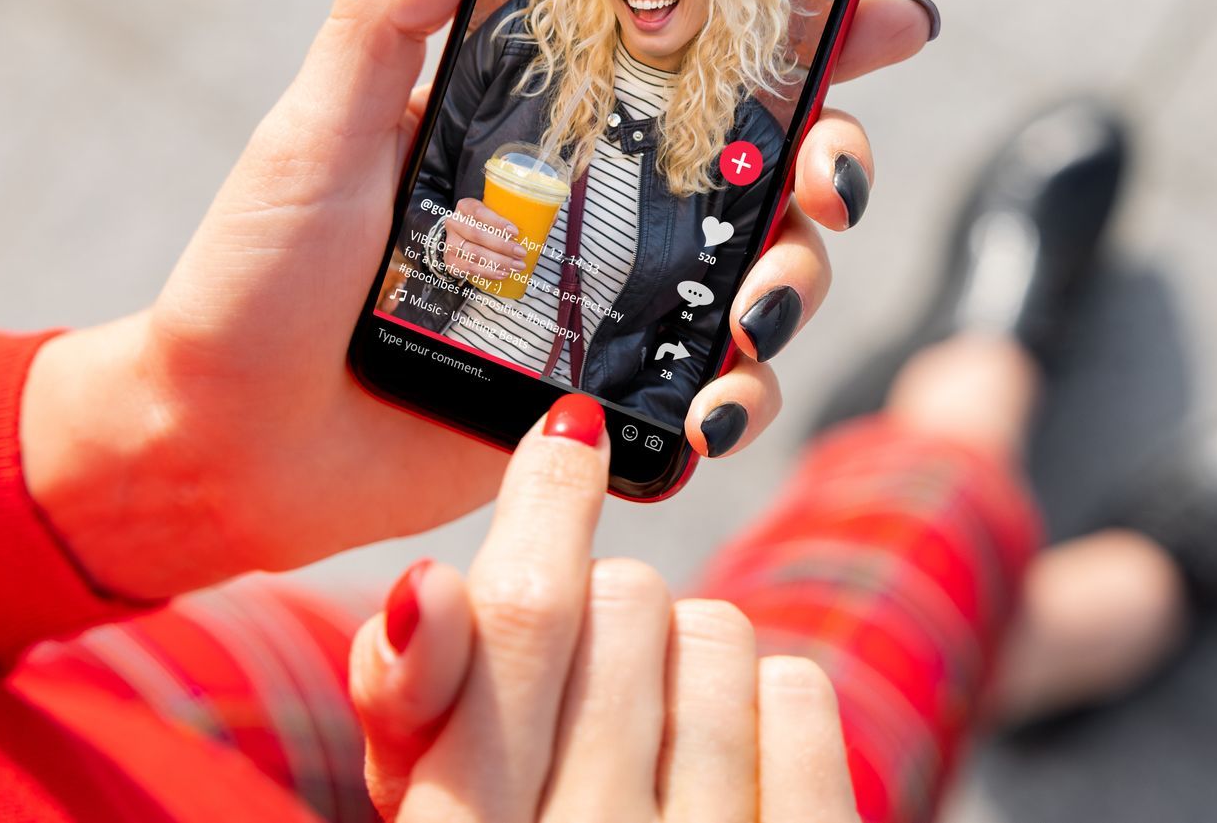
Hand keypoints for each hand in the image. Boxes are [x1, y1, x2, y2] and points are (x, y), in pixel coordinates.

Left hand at [21, 0, 934, 598]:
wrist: (222, 442)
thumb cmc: (257, 276)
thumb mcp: (320, 124)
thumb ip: (392, 9)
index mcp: (552, 122)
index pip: (701, 58)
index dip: (812, 33)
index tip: (889, 10)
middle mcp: (606, 205)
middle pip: (773, 166)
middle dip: (836, 161)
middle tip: (826, 180)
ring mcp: (614, 305)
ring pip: (768, 276)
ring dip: (797, 285)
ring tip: (753, 315)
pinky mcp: (607, 400)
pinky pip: (717, 389)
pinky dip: (744, 396)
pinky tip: (716, 408)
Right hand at [348, 396, 860, 821]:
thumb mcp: (437, 816)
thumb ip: (416, 707)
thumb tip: (427, 584)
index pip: (517, 618)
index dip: (545, 503)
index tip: (570, 432)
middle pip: (625, 602)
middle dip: (602, 618)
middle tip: (586, 696)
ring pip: (716, 631)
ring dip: (682, 664)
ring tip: (651, 751)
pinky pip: (800, 692)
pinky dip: (765, 706)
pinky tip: (726, 771)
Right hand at [440, 199, 525, 282]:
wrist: (460, 238)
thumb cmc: (483, 224)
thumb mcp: (491, 213)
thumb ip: (510, 215)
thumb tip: (545, 222)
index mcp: (465, 207)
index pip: (479, 212)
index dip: (497, 222)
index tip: (515, 232)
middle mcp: (454, 224)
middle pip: (477, 235)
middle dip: (502, 246)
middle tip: (521, 252)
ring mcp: (451, 244)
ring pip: (474, 254)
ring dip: (498, 262)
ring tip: (517, 266)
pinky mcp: (452, 261)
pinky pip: (470, 269)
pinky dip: (488, 272)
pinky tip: (502, 273)